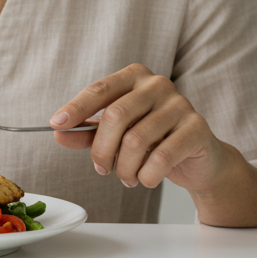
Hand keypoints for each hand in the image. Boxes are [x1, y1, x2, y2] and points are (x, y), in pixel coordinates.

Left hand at [49, 63, 225, 191]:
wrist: (200, 159)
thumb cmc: (154, 141)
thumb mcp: (117, 135)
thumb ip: (88, 132)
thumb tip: (58, 133)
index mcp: (135, 77)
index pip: (100, 89)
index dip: (76, 108)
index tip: (56, 124)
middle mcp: (157, 84)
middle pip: (116, 116)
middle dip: (101, 150)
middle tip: (101, 169)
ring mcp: (180, 104)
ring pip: (136, 140)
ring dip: (125, 168)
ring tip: (127, 178)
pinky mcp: (197, 128)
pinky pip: (162, 157)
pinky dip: (146, 175)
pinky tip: (145, 179)